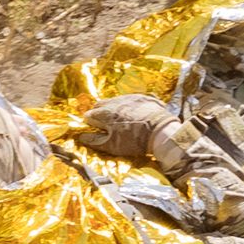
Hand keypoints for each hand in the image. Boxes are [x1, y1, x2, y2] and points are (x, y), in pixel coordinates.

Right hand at [68, 94, 184, 169]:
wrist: (162, 131)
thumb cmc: (135, 140)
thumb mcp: (112, 146)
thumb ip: (95, 141)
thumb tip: (81, 137)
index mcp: (105, 113)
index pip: (89, 115)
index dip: (90, 123)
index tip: (95, 129)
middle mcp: (114, 102)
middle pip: (100, 105)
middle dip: (99, 113)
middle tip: (106, 124)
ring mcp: (129, 97)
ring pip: (114, 100)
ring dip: (113, 108)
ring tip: (120, 119)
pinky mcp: (142, 97)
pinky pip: (130, 99)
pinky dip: (128, 106)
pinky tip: (134, 114)